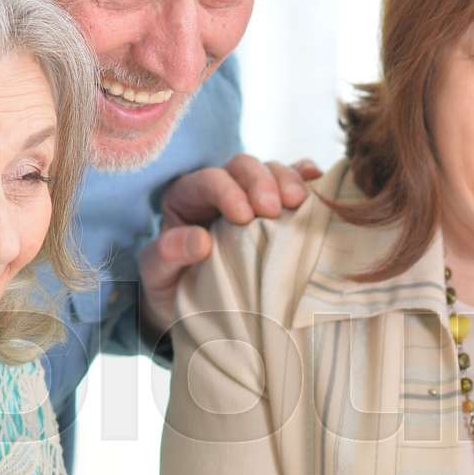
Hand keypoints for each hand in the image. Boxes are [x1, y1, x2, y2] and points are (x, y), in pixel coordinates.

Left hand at [138, 154, 320, 332]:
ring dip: (287, 179)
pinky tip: (317, 178)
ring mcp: (252, 196)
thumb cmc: (172, 289)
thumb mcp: (157, 277)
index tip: (243, 217)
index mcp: (187, 197)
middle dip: (261, 181)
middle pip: (242, 166)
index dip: (227, 191)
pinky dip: (305, 176)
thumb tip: (199, 241)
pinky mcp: (278, 209)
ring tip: (299, 201)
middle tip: (274, 208)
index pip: (208, 179)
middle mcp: (220, 189)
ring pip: (271, 169)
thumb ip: (166, 256)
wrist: (195, 308)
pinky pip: (294, 181)